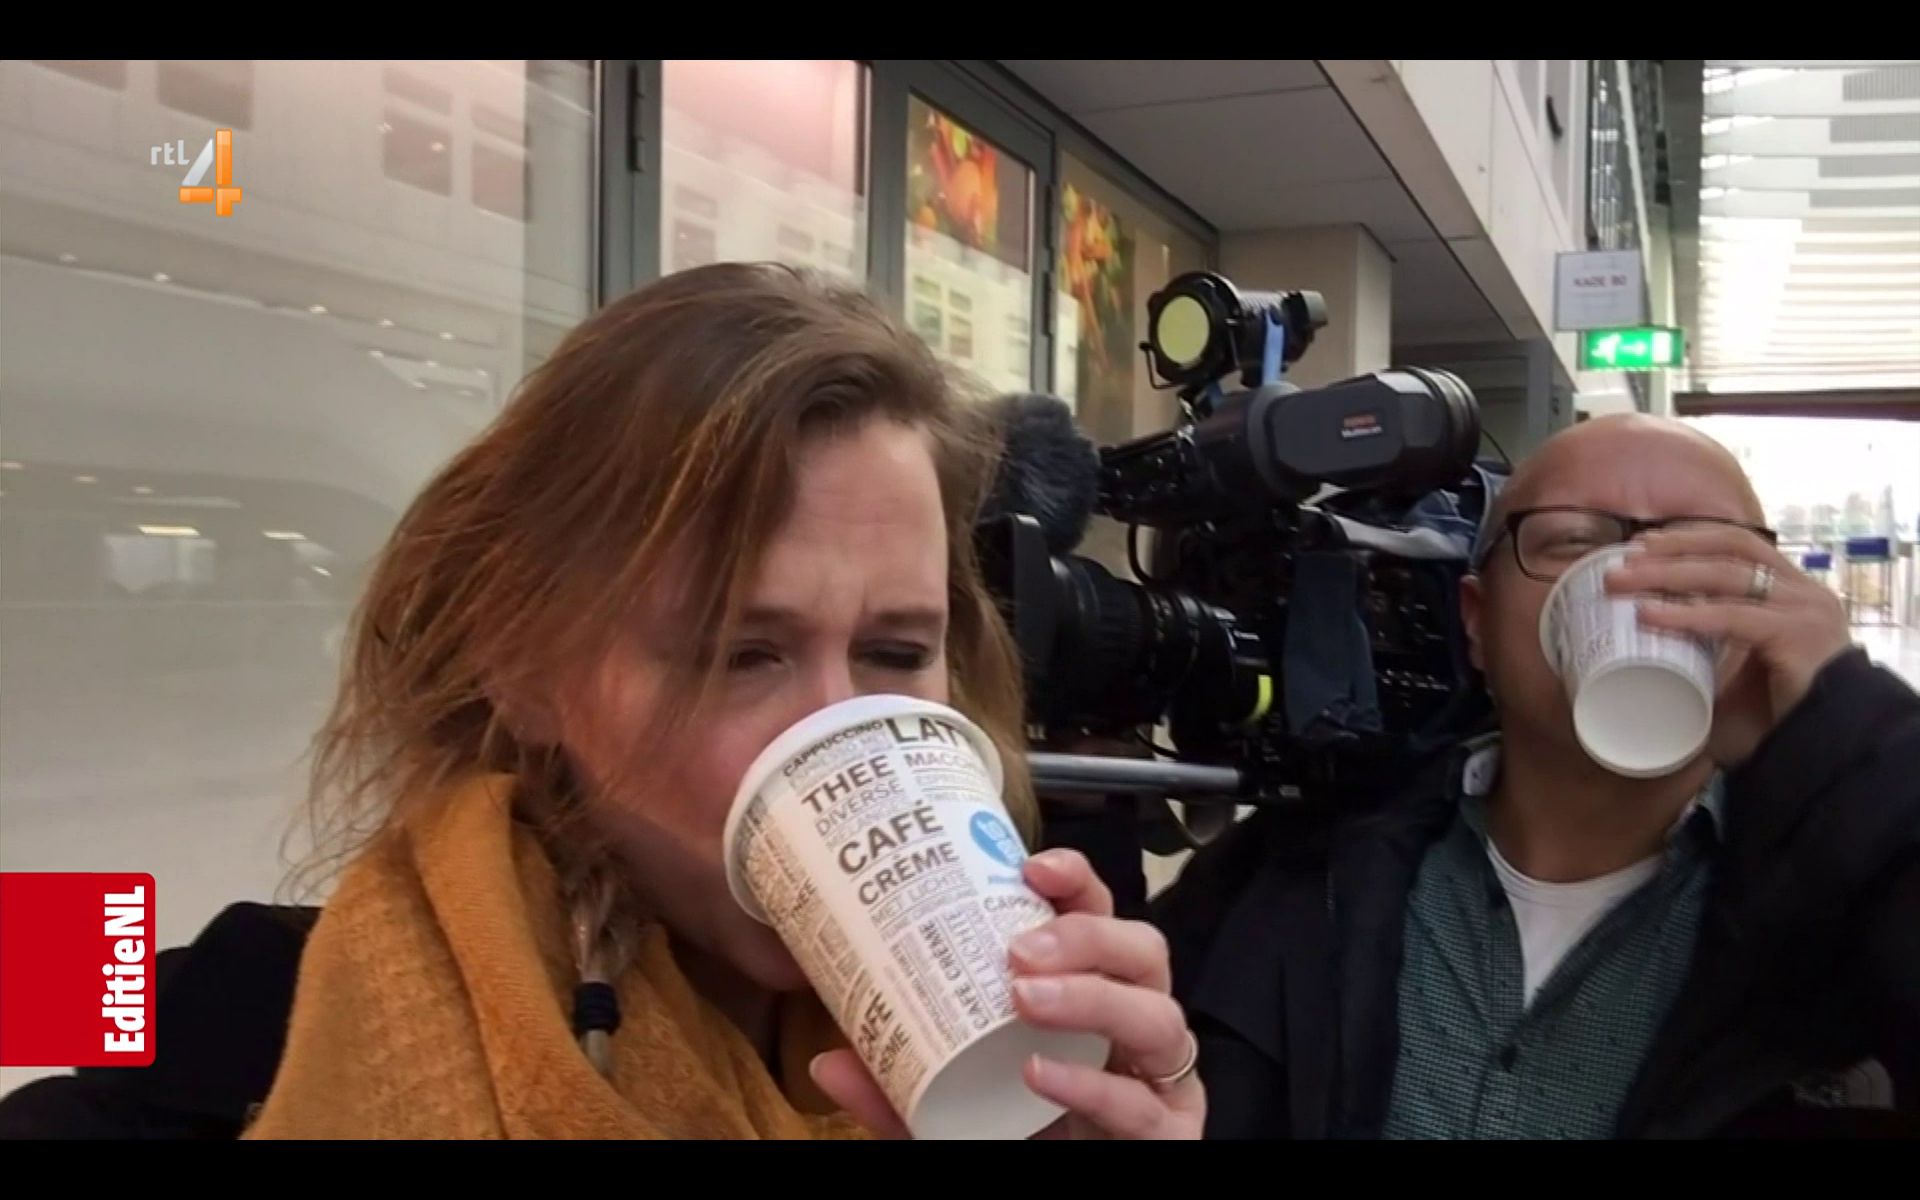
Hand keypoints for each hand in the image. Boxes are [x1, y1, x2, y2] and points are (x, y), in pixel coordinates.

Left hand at [811, 848, 1203, 1139]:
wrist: (1054, 1188)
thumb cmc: (1018, 1137)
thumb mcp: (947, 1109)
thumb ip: (897, 1087)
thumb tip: (829, 1061)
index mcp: (1090, 995)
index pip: (1099, 917)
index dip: (1076, 882)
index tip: (1031, 866)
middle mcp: (1133, 1027)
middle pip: (1143, 951)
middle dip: (1088, 934)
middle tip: (1019, 946)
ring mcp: (1159, 1081)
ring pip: (1157, 1016)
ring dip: (1092, 997)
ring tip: (1024, 998)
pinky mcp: (1169, 1132)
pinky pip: (1142, 1102)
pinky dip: (1090, 1084)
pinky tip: (1041, 1072)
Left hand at [1605, 525, 1851, 765]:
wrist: (1822, 754)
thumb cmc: (1774, 720)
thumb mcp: (1732, 674)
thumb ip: (1701, 654)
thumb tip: (1638, 647)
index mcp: (1790, 593)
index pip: (1737, 545)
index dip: (1689, 539)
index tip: (1641, 545)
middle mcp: (1802, 592)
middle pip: (1729, 550)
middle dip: (1669, 552)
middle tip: (1619, 563)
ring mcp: (1806, 609)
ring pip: (1727, 575)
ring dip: (1668, 574)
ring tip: (1622, 583)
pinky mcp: (1801, 634)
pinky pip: (1734, 617)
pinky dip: (1688, 614)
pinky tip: (1650, 615)